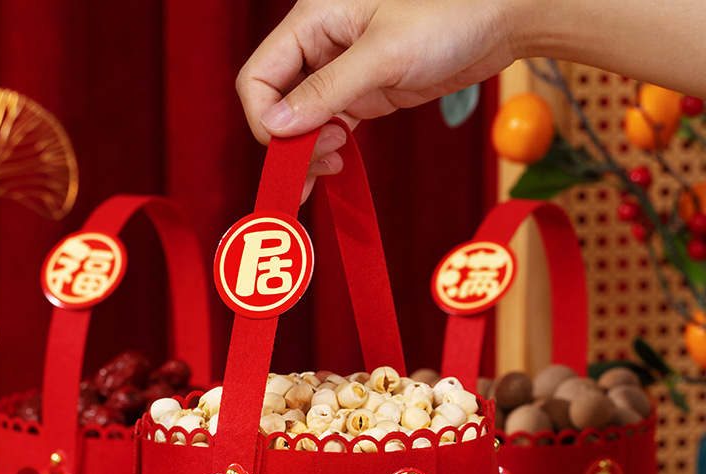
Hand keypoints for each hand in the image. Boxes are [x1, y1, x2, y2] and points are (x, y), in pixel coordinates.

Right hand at [236, 0, 519, 198]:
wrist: (501, 18)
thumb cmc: (450, 14)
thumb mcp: (383, 54)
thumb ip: (327, 90)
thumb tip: (275, 125)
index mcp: (313, 20)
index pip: (258, 76)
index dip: (265, 117)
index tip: (289, 147)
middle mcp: (320, 46)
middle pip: (277, 103)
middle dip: (289, 140)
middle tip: (322, 162)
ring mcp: (341, 73)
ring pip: (302, 121)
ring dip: (308, 152)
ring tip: (333, 169)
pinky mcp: (364, 94)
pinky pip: (330, 127)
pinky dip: (327, 152)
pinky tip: (334, 170)